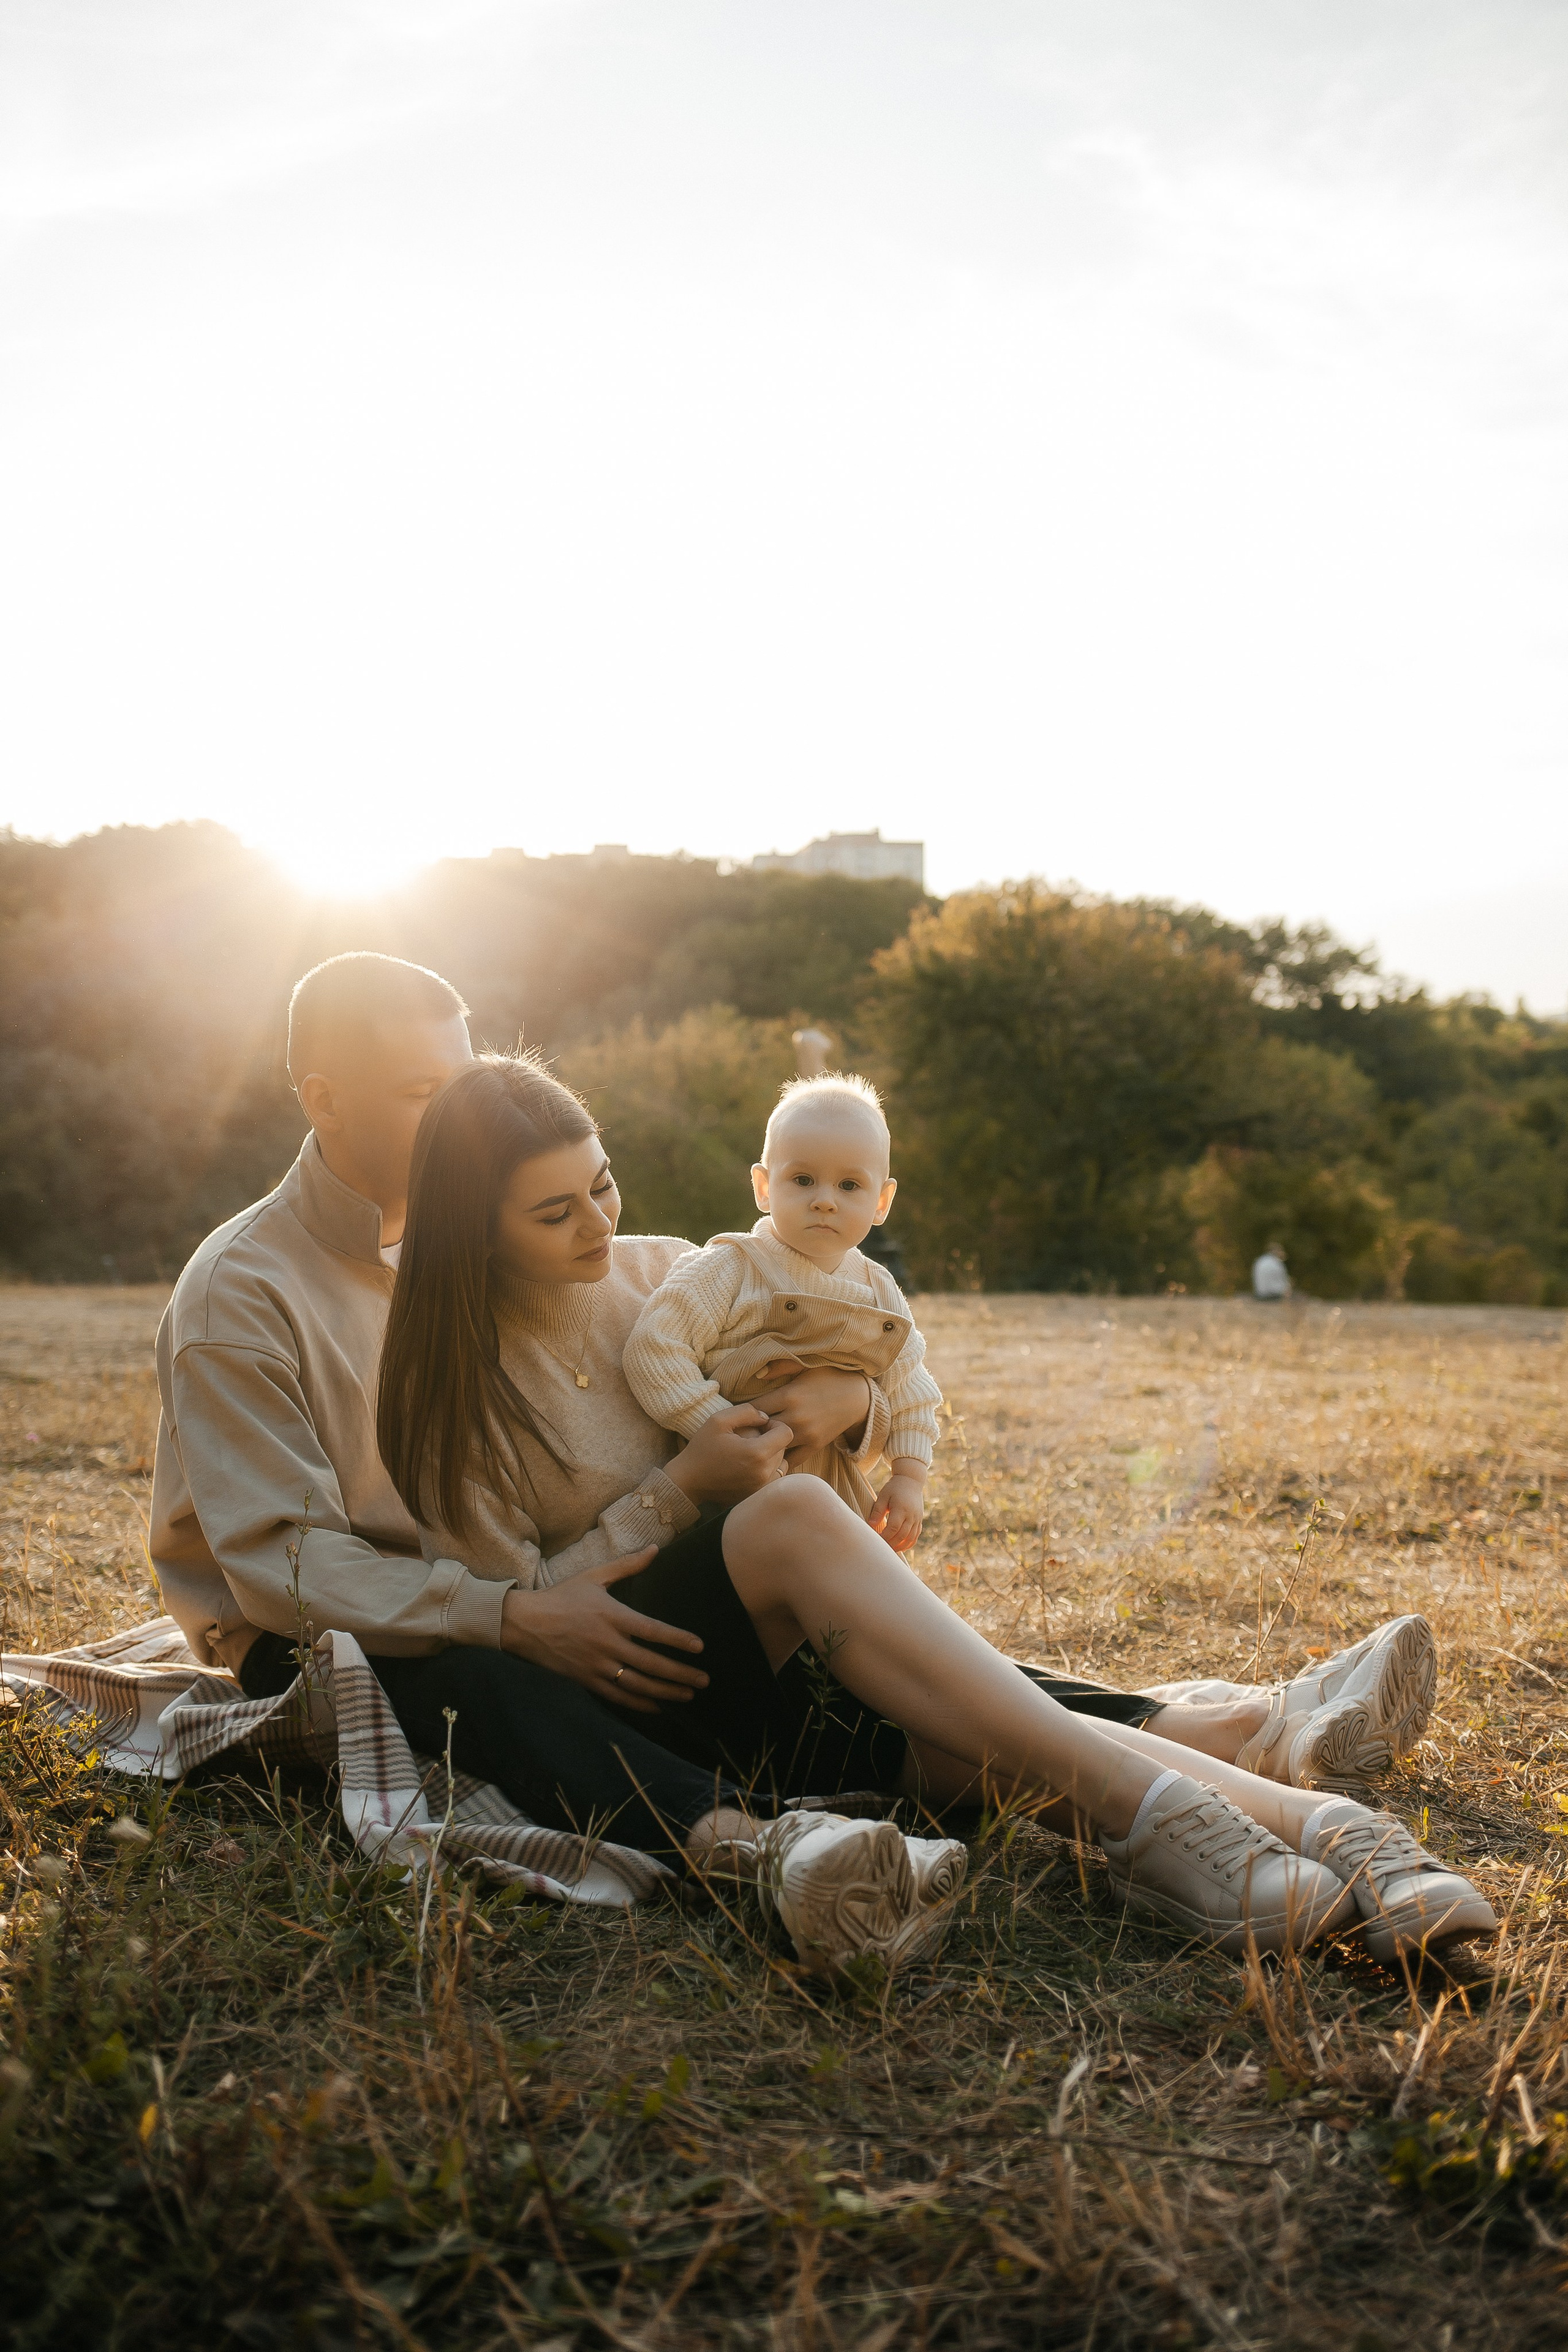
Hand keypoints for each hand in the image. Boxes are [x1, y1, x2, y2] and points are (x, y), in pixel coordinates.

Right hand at [499, 1555, 708, 1712]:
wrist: (523, 1623)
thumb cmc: (561, 1597)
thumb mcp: (594, 1576)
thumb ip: (628, 1565)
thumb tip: (656, 1549)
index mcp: (612, 1616)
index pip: (653, 1630)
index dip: (678, 1640)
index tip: (700, 1647)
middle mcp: (607, 1643)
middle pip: (651, 1663)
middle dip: (680, 1673)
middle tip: (705, 1680)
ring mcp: (596, 1665)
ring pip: (637, 1684)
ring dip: (666, 1692)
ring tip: (688, 1696)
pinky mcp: (586, 1680)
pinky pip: (617, 1697)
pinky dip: (639, 1705)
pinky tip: (658, 1708)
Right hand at [664, 1402, 792, 1508]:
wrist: (688, 1481)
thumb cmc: (702, 1449)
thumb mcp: (719, 1420)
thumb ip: (747, 1412)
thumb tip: (765, 1418)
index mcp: (756, 1453)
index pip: (786, 1433)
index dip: (774, 1425)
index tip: (759, 1426)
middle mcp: (763, 1473)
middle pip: (784, 1448)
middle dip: (771, 1440)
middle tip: (750, 1438)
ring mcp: (761, 1488)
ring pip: (782, 1464)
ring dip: (771, 1455)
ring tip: (750, 1453)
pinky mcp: (756, 1496)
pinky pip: (773, 1478)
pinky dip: (766, 1469)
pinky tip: (748, 1465)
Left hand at [751, 1366, 871, 1459]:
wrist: (857, 1396)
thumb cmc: (828, 1377)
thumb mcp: (804, 1366)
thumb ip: (779, 1367)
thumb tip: (757, 1374)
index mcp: (789, 1395)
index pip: (755, 1408)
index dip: (745, 1412)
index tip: (742, 1414)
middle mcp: (795, 1416)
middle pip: (761, 1430)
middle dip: (751, 1431)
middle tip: (744, 1431)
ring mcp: (806, 1433)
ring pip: (774, 1446)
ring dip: (764, 1446)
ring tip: (756, 1444)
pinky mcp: (815, 1446)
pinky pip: (791, 1460)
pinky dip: (780, 1460)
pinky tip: (773, 1455)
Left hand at [868, 1471, 924, 1553]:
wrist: (911, 1480)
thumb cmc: (894, 1488)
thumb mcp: (883, 1496)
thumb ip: (877, 1511)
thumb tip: (870, 1525)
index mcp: (901, 1508)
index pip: (893, 1528)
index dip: (885, 1536)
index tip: (876, 1540)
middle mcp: (911, 1515)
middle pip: (902, 1535)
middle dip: (891, 1544)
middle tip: (881, 1549)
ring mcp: (917, 1518)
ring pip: (910, 1538)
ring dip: (900, 1547)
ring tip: (890, 1551)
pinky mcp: (919, 1520)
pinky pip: (915, 1536)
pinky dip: (908, 1544)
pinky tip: (900, 1547)